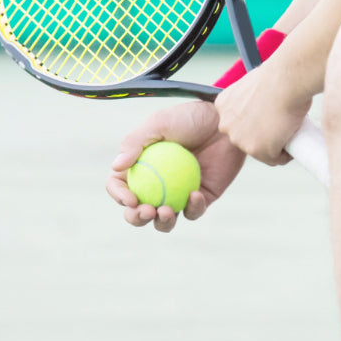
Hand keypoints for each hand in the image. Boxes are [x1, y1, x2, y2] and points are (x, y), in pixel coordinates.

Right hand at [106, 101, 246, 232]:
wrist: (225, 121)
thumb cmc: (189, 118)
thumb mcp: (158, 123)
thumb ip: (134, 143)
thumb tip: (115, 166)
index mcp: (139, 167)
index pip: (119, 186)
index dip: (119, 196)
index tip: (131, 199)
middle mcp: (155, 184)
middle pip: (137, 211)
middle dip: (136, 218)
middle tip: (146, 211)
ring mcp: (177, 194)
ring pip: (164, 220)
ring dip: (162, 223)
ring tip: (166, 211)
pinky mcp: (200, 198)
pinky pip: (193, 211)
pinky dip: (193, 208)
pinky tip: (195, 195)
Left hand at [214, 61, 312, 165]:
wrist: (286, 81)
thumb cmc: (277, 77)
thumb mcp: (253, 86)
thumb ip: (251, 100)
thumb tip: (264, 108)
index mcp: (223, 106)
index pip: (238, 123)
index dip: (255, 122)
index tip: (268, 118)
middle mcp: (226, 125)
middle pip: (247, 139)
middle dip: (262, 136)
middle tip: (280, 126)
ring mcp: (240, 140)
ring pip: (260, 151)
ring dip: (274, 146)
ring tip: (288, 132)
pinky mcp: (257, 150)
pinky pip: (274, 159)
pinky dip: (285, 154)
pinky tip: (292, 142)